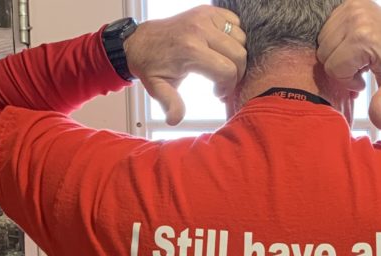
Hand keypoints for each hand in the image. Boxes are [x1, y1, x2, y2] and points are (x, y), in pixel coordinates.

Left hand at [124, 7, 246, 124]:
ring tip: (221, 65)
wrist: (140, 41)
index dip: (228, 86)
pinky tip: (221, 49)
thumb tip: (174, 119)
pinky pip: (235, 24)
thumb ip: (170, 104)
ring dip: (236, 55)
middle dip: (236, 73)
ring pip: (241, 39)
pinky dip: (234, 37)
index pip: (228, 71)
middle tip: (223, 81)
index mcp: (190, 49)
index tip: (217, 92)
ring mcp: (205, 16)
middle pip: (239, 55)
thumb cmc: (151, 65)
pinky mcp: (208, 10)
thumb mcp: (158, 88)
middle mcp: (200, 29)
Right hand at [317, 0, 380, 129]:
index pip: (333, 67)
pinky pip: (328, 27)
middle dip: (340, 67)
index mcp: (363, 39)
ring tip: (359, 57)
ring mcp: (351, 7)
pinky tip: (355, 45)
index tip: (363, 80)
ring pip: (323, 40)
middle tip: (360, 69)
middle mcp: (355, 18)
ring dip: (338, 53)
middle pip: (324, 53)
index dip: (346, 80)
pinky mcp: (350, 2)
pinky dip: (337, 39)